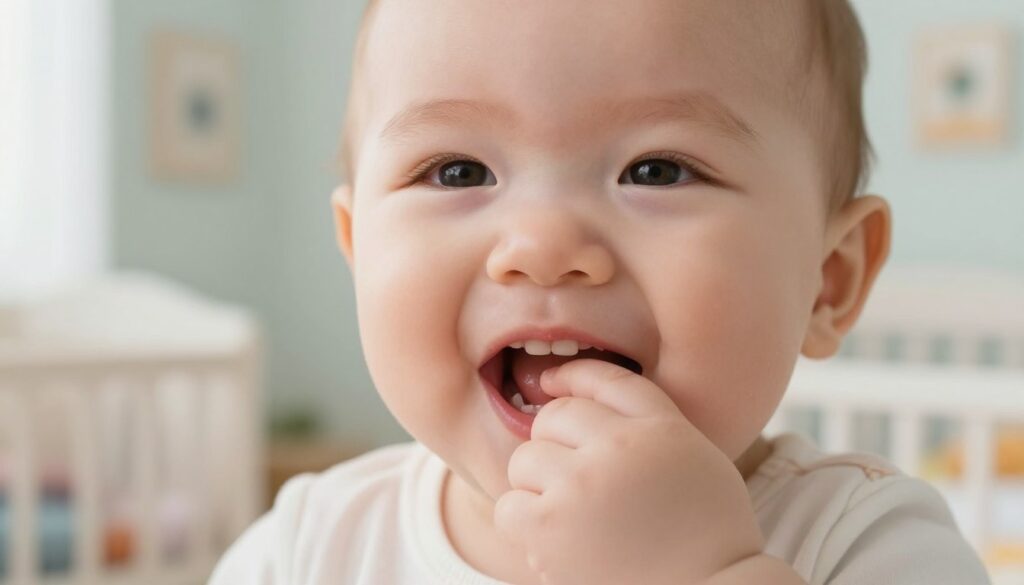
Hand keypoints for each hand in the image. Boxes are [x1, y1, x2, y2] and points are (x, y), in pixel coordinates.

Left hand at [493, 359, 764, 584]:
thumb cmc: (705, 531)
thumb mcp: (693, 453)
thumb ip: (643, 416)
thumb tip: (565, 380)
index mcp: (658, 426)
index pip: (600, 378)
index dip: (570, 377)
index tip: (552, 382)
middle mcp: (618, 447)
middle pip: (554, 417)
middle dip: (557, 444)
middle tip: (579, 483)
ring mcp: (580, 485)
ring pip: (526, 459)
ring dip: (538, 485)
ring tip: (569, 515)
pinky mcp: (551, 529)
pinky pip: (509, 507)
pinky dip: (523, 522)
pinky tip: (552, 538)